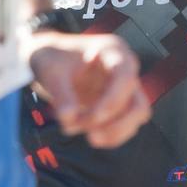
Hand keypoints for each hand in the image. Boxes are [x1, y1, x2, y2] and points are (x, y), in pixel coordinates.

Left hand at [28, 32, 150, 147]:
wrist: (49, 59)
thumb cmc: (52, 58)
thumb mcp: (50, 72)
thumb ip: (60, 94)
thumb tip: (69, 119)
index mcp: (112, 51)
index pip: (125, 77)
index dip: (112, 101)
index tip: (92, 118)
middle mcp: (125, 69)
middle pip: (138, 104)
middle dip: (115, 124)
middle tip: (88, 134)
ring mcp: (125, 88)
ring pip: (136, 118)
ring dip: (113, 132)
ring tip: (83, 133)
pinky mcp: (120, 105)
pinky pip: (126, 126)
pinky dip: (110, 136)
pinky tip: (89, 136)